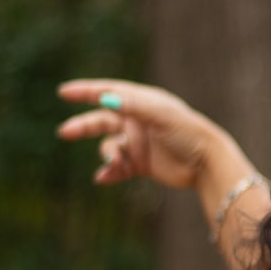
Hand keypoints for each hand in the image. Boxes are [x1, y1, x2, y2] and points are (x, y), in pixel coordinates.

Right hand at [56, 78, 227, 187]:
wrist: (207, 163)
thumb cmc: (188, 132)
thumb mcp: (160, 115)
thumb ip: (133, 106)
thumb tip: (105, 99)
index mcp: (143, 103)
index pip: (109, 93)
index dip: (86, 91)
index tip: (63, 92)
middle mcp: (138, 122)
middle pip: (102, 121)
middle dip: (84, 126)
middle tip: (65, 132)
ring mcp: (139, 143)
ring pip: (109, 147)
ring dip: (107, 155)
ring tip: (115, 162)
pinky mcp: (142, 164)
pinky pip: (118, 167)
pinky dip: (109, 172)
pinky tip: (103, 177)